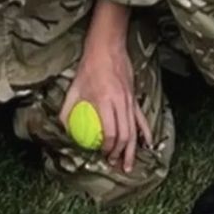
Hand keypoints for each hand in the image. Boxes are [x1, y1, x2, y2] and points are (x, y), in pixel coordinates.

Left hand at [59, 43, 151, 173]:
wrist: (108, 49)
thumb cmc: (89, 68)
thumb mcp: (73, 90)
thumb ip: (67, 111)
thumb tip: (65, 131)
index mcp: (106, 101)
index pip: (111, 131)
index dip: (108, 147)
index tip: (102, 154)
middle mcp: (121, 102)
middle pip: (125, 134)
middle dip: (121, 153)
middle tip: (113, 164)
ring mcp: (130, 100)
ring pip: (135, 129)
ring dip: (133, 148)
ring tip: (129, 164)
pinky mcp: (134, 98)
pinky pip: (142, 118)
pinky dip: (146, 133)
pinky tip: (148, 144)